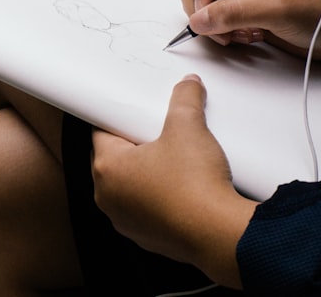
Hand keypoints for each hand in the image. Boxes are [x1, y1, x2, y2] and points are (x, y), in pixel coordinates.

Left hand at [91, 75, 254, 287]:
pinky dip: (157, 197)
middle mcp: (108, 197)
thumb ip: (184, 99)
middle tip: (156, 132)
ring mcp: (125, 220)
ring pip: (129, 186)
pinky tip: (179, 187)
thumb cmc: (195, 186)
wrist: (220, 234)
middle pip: (114, 158)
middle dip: (133, 144)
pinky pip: (145, 208)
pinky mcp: (146, 236)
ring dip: (144, 173)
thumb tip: (188, 85)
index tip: (131, 112)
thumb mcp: (188, 127)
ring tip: (171, 159)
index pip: (100, 131)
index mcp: (107, 168)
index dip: (118, 117)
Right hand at [175, 0, 320, 58]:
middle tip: (223, 29)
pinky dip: (225, 33)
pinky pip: (215, 19)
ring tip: (244, 34)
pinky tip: (250, 37)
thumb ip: (234, 12)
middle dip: (203, 8)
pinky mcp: (243, 9)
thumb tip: (197, 20)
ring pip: (201, 3)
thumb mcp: (279, 8)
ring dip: (216, 24)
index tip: (208, 7)